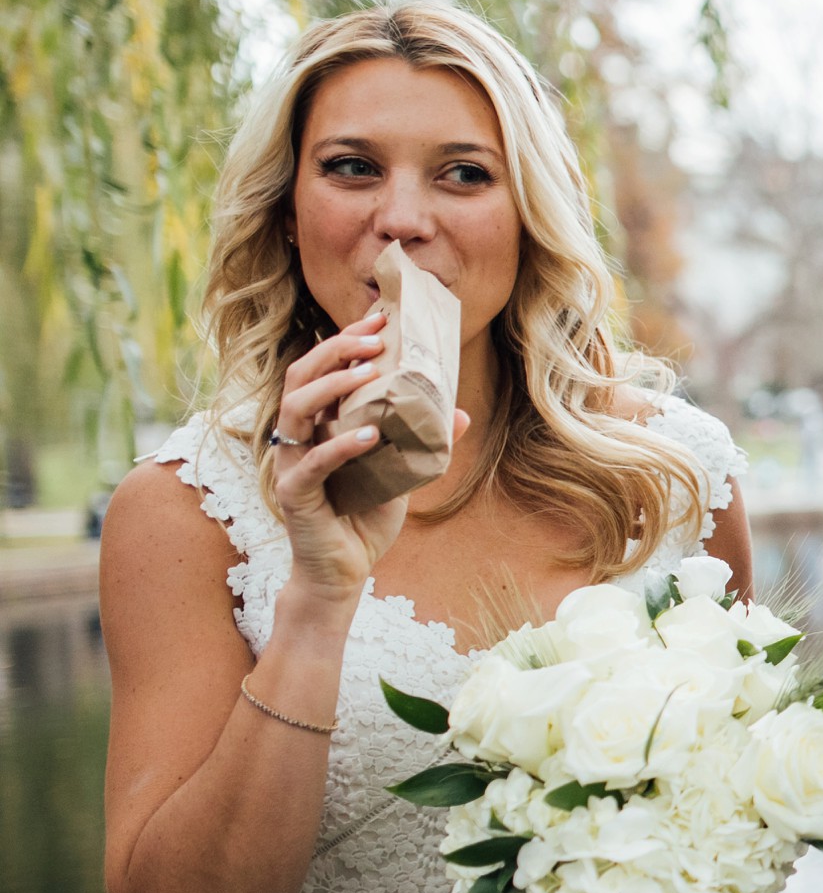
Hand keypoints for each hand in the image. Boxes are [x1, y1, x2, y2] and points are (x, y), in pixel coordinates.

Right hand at [269, 315, 468, 608]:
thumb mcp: (402, 473)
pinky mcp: (295, 493)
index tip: (379, 320)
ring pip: (295, 409)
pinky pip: (312, 462)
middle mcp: (299, 436)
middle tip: (373, 337)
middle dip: (336, 350)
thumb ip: (421, 441)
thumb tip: (461, 412)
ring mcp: (291, 463)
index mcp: (320, 425)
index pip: (322, 370)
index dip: (345, 341)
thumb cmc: (365, 518)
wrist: (343, 572)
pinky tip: (369, 435)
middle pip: (301, 377)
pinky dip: (340, 446)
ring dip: (332, 386)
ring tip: (369, 373)